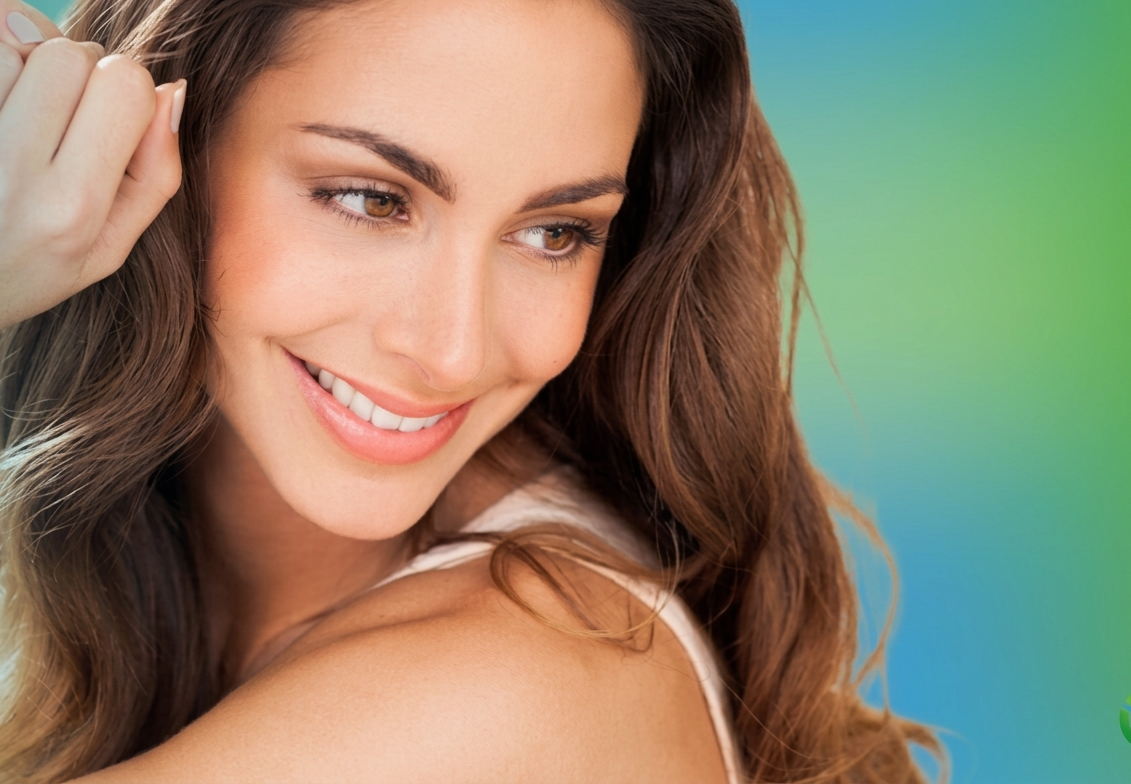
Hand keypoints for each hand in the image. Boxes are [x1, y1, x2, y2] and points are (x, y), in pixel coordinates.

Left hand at [0, 1, 184, 328]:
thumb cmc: (25, 270)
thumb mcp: (105, 250)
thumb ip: (155, 177)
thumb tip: (172, 93)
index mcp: (72, 206)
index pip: (126, 85)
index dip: (129, 87)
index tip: (113, 117)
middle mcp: (15, 171)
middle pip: (70, 57)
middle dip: (77, 71)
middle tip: (64, 112)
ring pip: (16, 44)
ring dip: (26, 63)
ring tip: (23, 108)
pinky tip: (2, 100)